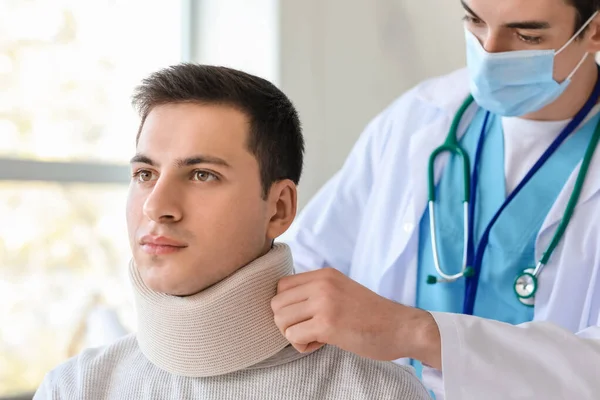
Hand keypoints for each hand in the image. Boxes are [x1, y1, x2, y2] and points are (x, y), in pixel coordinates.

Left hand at [271, 268, 441, 367]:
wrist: (401, 327)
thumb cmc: (372, 315)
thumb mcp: (341, 291)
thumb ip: (316, 292)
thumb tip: (285, 306)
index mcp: (324, 274)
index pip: (281, 286)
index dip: (288, 306)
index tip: (305, 317)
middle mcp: (321, 284)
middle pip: (276, 303)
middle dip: (287, 322)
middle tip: (308, 330)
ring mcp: (324, 302)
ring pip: (280, 319)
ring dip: (292, 334)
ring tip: (314, 337)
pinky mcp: (327, 324)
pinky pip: (293, 336)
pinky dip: (302, 345)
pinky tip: (320, 344)